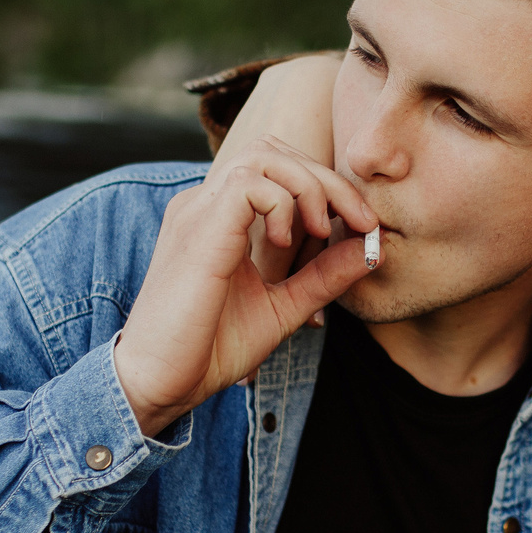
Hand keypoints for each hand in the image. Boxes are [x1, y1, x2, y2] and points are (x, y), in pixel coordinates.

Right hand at [113, 80, 375, 438]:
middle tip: (361, 221)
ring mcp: (197, 210)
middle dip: (327, 179)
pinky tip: (289, 243)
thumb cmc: (209, 350)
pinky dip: (283, 204)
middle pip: (273, 150)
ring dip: (309, 187)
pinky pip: (250, 184)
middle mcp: (204, 203)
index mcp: (218, 217)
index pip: (276, 167)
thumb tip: (372, 248)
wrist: (158, 381)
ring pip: (263, 156)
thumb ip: (324, 276)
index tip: (362, 226)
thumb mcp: (284, 307)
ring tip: (321, 231)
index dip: (325, 186)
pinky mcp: (198, 227)